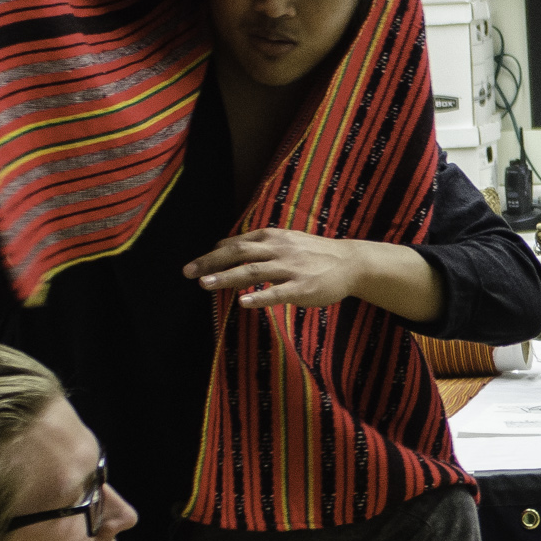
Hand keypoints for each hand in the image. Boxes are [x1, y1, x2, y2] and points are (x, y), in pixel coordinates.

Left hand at [185, 229, 370, 309]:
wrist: (352, 263)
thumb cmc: (316, 254)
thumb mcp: (288, 241)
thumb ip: (262, 245)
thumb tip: (229, 249)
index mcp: (273, 237)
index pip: (237, 242)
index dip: (214, 253)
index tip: (198, 264)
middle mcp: (279, 249)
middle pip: (239, 253)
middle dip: (211, 262)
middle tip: (188, 272)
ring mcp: (291, 268)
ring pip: (254, 271)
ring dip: (228, 277)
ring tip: (205, 284)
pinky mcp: (303, 288)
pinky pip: (278, 292)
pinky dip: (260, 297)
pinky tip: (244, 303)